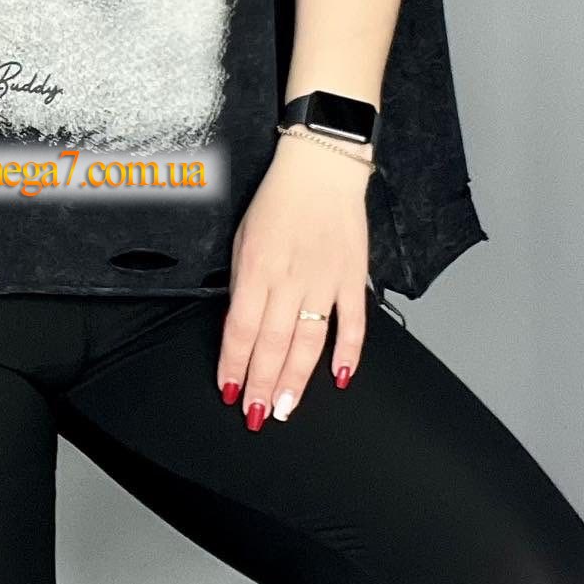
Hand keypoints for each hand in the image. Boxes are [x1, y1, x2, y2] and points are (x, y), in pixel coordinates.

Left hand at [218, 133, 370, 429]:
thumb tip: (242, 326)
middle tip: (257, 414)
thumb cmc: (277, 202)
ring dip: (297, 380)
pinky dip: (349, 352)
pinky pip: (354, 323)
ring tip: (286, 408)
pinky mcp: (354, 277)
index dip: (234, 365)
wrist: (321, 169)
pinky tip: (341, 377)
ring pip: (310, 342)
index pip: (242, 329)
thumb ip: (242, 284)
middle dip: (262, 384)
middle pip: (273, 344)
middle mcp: (291, 279)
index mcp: (257, 268)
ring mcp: (326, 281)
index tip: (229, 391)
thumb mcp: (242, 238)